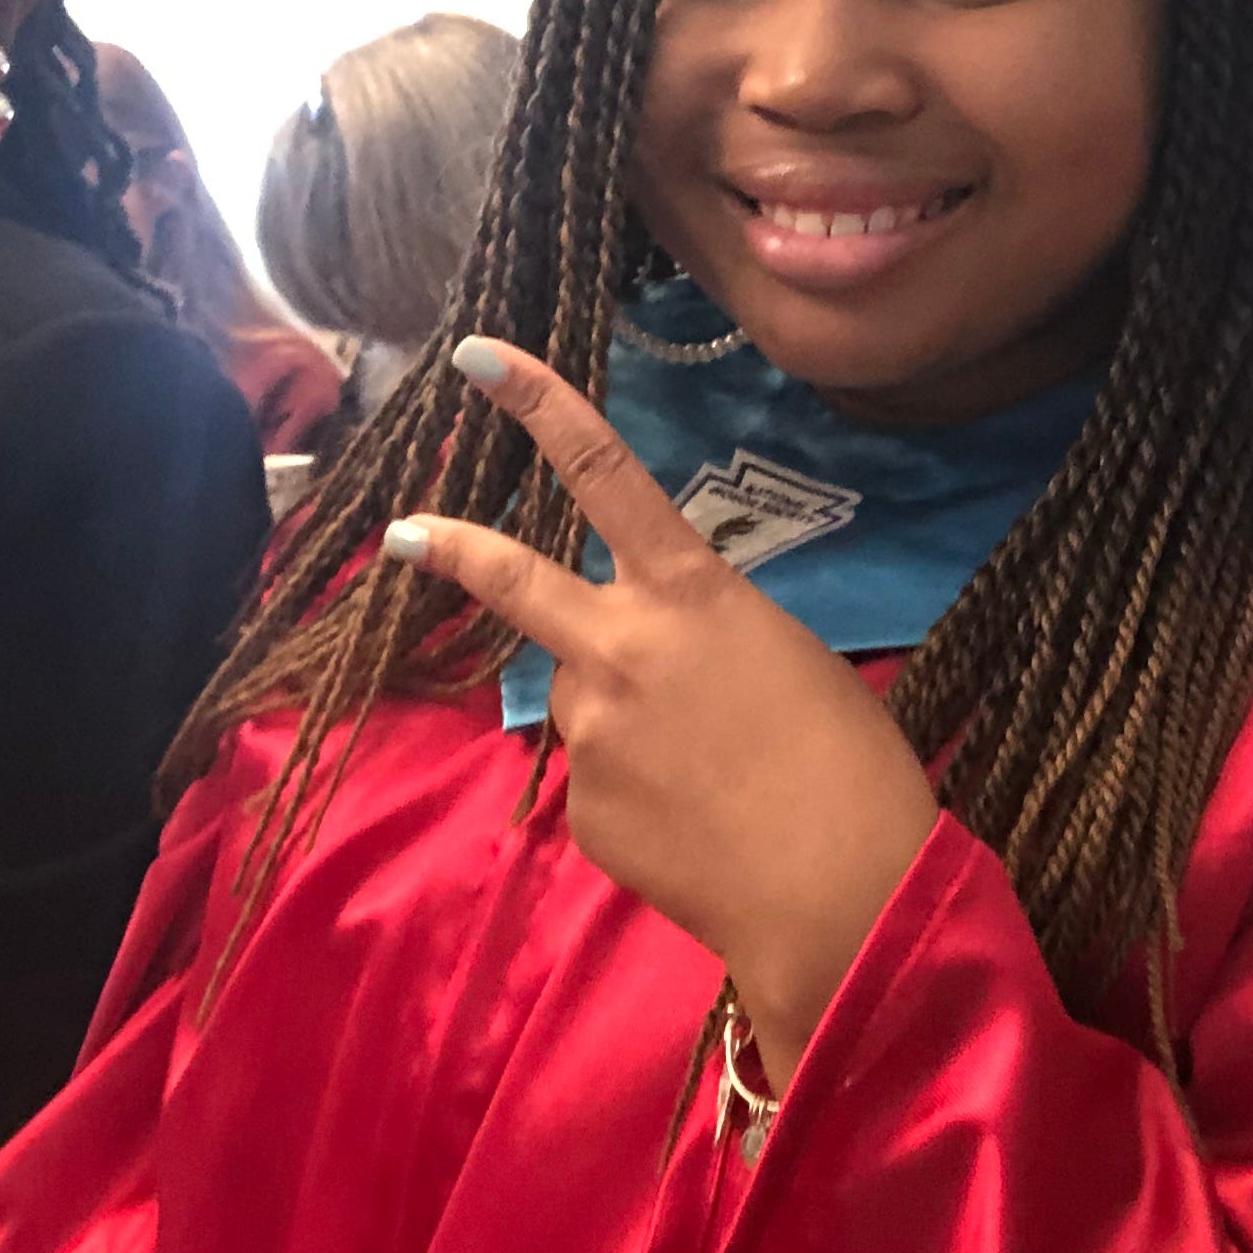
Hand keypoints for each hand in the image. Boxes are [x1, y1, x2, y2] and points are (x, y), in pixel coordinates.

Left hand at [386, 338, 938, 1084]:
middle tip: (403, 532)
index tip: (477, 357)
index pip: (604, 470)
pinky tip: (694, 824)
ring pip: (583, 699)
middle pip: (514, 580)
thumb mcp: (783, 657)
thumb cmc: (850, 763)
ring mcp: (590, 730)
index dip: (538, 404)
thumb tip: (650, 667)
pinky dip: (639, 796)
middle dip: (454, 550)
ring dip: (622, 716)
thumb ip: (698, 639)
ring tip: (706, 771)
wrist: (840, 895)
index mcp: (690, 592)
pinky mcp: (583, 808)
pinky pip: (601, 783)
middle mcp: (620, 646)